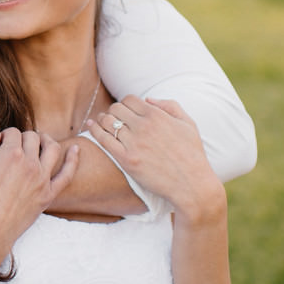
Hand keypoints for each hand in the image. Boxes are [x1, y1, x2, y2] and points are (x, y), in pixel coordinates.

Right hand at [0, 128, 78, 257]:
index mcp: (11, 155)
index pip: (12, 133)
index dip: (4, 136)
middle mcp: (30, 164)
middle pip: (32, 137)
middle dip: (22, 137)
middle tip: (14, 146)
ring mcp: (42, 180)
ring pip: (53, 148)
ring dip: (46, 140)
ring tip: (40, 140)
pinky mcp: (48, 195)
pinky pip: (67, 175)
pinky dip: (73, 160)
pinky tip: (75, 150)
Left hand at [85, 96, 223, 221]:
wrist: (191, 184)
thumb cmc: (192, 154)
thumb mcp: (188, 123)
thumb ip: (170, 106)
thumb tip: (148, 99)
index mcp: (157, 115)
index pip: (130, 99)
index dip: (125, 103)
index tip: (125, 110)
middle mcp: (143, 126)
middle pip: (116, 109)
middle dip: (113, 110)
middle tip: (113, 117)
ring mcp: (134, 143)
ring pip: (107, 122)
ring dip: (102, 119)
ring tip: (100, 121)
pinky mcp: (126, 160)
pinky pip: (104, 140)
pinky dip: (95, 130)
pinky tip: (91, 126)